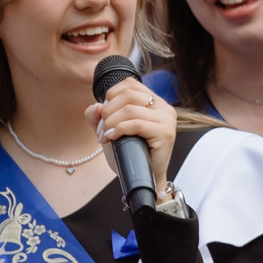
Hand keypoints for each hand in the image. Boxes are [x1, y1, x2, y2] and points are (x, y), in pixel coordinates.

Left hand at [87, 77, 178, 192]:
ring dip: (110, 123)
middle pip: (128, 95)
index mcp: (155, 102)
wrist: (144, 178)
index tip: (104, 116)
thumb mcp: (110, 130)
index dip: (110, 97)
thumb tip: (95, 106)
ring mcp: (167, 120)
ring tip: (105, 136)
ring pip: (130, 109)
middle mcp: (164, 107)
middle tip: (101, 130)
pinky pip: (136, 124)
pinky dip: (119, 130)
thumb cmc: (130, 153)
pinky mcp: (166, 133)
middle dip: (108, 112)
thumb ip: (99, 116)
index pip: (129, 84)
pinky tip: (111, 138)